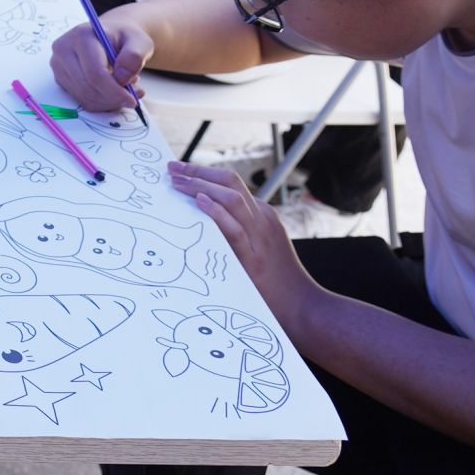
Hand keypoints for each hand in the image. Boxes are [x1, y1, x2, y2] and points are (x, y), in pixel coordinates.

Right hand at [50, 16, 151, 110]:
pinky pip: (81, 100)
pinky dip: (100, 102)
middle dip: (112, 98)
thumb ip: (134, 57)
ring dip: (108, 100)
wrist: (111, 35)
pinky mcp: (60, 78)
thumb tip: (122, 78)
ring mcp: (58, 65)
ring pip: (84, 97)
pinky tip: (111, 90)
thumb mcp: (140, 41)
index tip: (132, 100)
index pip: (94, 73)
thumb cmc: (124, 38)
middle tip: (132, 96)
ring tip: (123, 87)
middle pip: (88, 88)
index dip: (114, 91)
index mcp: (82, 36)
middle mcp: (64, 49)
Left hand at [167, 162, 321, 331]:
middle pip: (230, 181)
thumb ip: (239, 229)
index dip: (203, 173)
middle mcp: (262, 218)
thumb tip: (203, 218)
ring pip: (232, 198)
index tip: (180, 170)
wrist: (302, 306)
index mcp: (262, 214)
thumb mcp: (261, 245)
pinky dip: (217, 213)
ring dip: (201, 185)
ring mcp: (260, 236)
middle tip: (172, 168)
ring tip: (177, 181)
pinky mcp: (254, 257)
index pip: (231, 182)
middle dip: (198, 171)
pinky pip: (235, 228)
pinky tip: (200, 203)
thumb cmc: (277, 279)